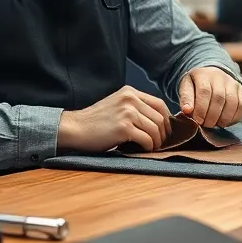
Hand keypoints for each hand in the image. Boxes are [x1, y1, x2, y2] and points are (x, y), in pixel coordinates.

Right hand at [57, 86, 171, 152]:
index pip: (159, 103)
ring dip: (157, 141)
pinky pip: (147, 139)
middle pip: (160, 117)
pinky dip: (149, 147)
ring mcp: (127, 112)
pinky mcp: (124, 127)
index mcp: (129, 92)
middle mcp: (130, 99)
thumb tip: (157, 121)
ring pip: (155, 129)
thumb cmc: (95, 122)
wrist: (75, 128)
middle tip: (160, 143)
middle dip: (163, 133)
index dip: (166, 119)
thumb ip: (134, 107)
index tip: (165, 131)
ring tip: (152, 148)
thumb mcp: (117, 106)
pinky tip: (144, 150)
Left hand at [179, 67, 241, 127]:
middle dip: (212, 116)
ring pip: (232, 103)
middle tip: (206, 125)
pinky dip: (235, 117)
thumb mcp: (186, 88)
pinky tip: (226, 122)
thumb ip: (186, 99)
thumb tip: (186, 110)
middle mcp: (221, 77)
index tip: (198, 121)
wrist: (212, 77)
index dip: (201, 108)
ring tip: (215, 124)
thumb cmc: (197, 86)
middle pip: (219, 98)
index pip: (204, 91)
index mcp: (204, 74)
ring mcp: (234, 84)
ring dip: (223, 118)